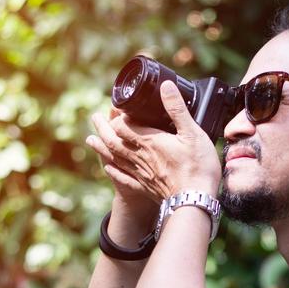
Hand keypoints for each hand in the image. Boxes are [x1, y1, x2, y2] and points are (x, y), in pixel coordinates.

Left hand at [86, 82, 221, 203]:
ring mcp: (140, 174)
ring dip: (101, 148)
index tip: (114, 108)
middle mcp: (140, 157)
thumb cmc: (197, 167)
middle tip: (95, 118)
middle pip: (114, 140)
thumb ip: (177, 109)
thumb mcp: (192, 133)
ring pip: (114, 158)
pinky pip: (123, 178)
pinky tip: (107, 168)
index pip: (124, 126)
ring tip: (91, 139)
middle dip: (103, 128)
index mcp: (150, 141)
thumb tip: (166, 86)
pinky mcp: (144, 187)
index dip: (117, 116)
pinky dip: (113, 171)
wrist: (193, 201)